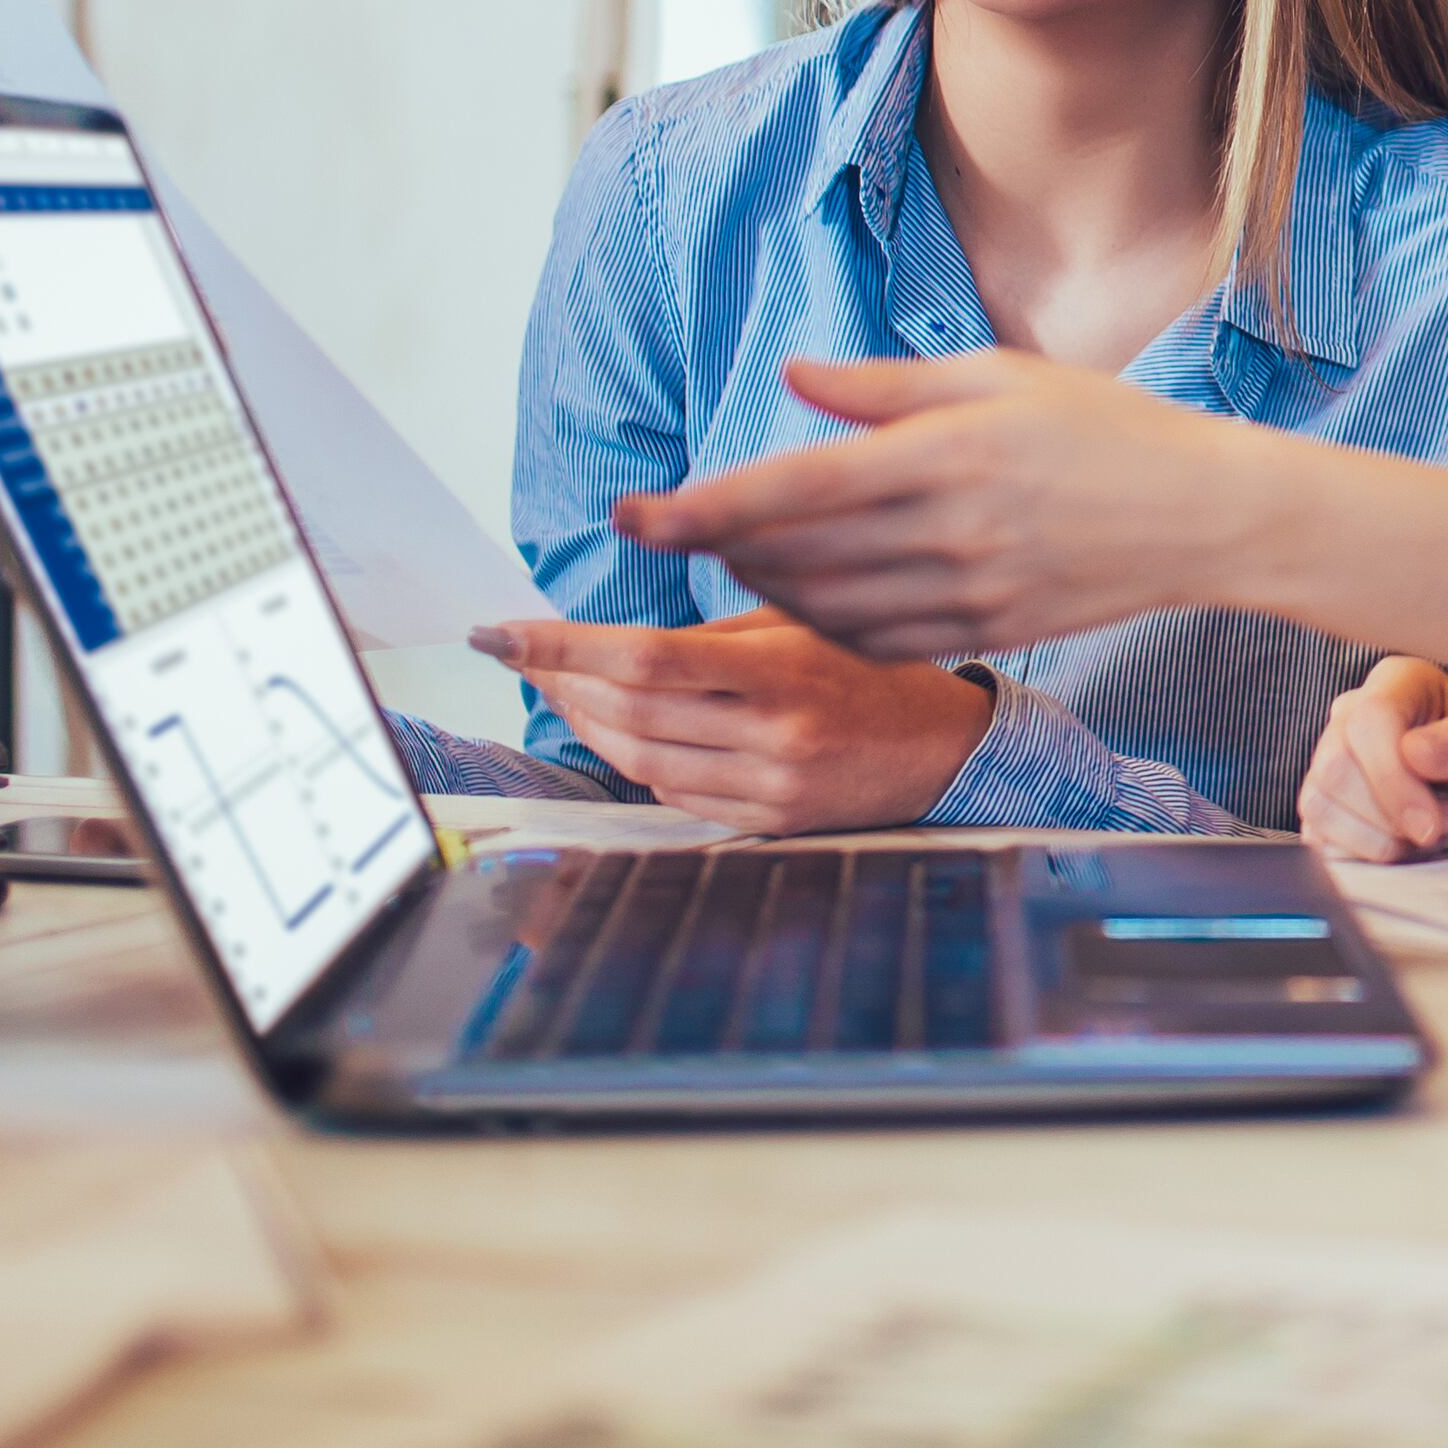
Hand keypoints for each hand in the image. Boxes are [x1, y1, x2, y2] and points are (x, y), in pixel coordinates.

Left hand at [469, 609, 992, 835]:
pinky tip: (625, 730)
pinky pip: (673, 793)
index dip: (561, 646)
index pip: (645, 656)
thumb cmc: (873, 669)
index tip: (498, 633)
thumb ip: (715, 633)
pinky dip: (635, 759)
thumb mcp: (805, 624)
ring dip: (586, 722)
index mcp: (783, 668)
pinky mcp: (768, 823)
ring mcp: (769, 787)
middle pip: (628, 711)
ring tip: (563, 687)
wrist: (948, 749)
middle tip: (524, 653)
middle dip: (559, 680)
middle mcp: (773, 733)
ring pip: (638, 759)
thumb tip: (609, 644)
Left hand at [613, 351, 1283, 658]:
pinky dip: (819, 624)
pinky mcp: (983, 633)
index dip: (700, 505)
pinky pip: (872, 643)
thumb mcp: (1000, 376)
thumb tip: (793, 380)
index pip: (792, 489)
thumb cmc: (1105, 430)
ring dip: (759, 586)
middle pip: (792, 555)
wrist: (1203, 516)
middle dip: (711, 545)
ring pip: (823, 607)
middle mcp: (950, 530)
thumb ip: (887, 386)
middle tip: (666, 526)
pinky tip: (802, 598)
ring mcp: (967, 593)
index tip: (636, 510)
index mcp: (948, 452)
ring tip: (730, 557)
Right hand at [1299, 657, 1447, 858]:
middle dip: (1389, 814)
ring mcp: (1342, 763)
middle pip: (1335, 765)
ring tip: (1430, 834)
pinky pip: (1318, 836)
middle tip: (1443, 826)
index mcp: (1405, 684)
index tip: (1432, 824)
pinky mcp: (1333, 810)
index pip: (1369, 720)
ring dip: (1378, 838)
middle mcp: (1362, 715)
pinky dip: (1363, 855)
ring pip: (1319, 803)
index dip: (1392, 780)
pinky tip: (1404, 849)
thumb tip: (1415, 749)